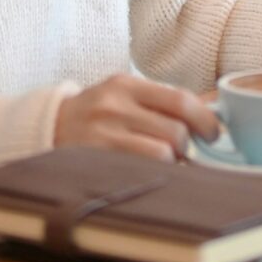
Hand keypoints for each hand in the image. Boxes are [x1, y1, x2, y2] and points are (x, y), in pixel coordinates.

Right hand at [53, 74, 221, 162]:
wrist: (47, 129)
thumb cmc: (97, 114)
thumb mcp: (124, 96)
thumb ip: (163, 101)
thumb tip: (215, 107)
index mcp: (126, 84)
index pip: (179, 99)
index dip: (205, 119)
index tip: (214, 134)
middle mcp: (114, 105)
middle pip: (175, 131)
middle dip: (187, 147)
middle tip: (184, 153)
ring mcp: (102, 135)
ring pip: (162, 155)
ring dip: (172, 164)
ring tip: (164, 164)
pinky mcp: (95, 161)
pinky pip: (140, 172)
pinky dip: (154, 176)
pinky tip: (150, 174)